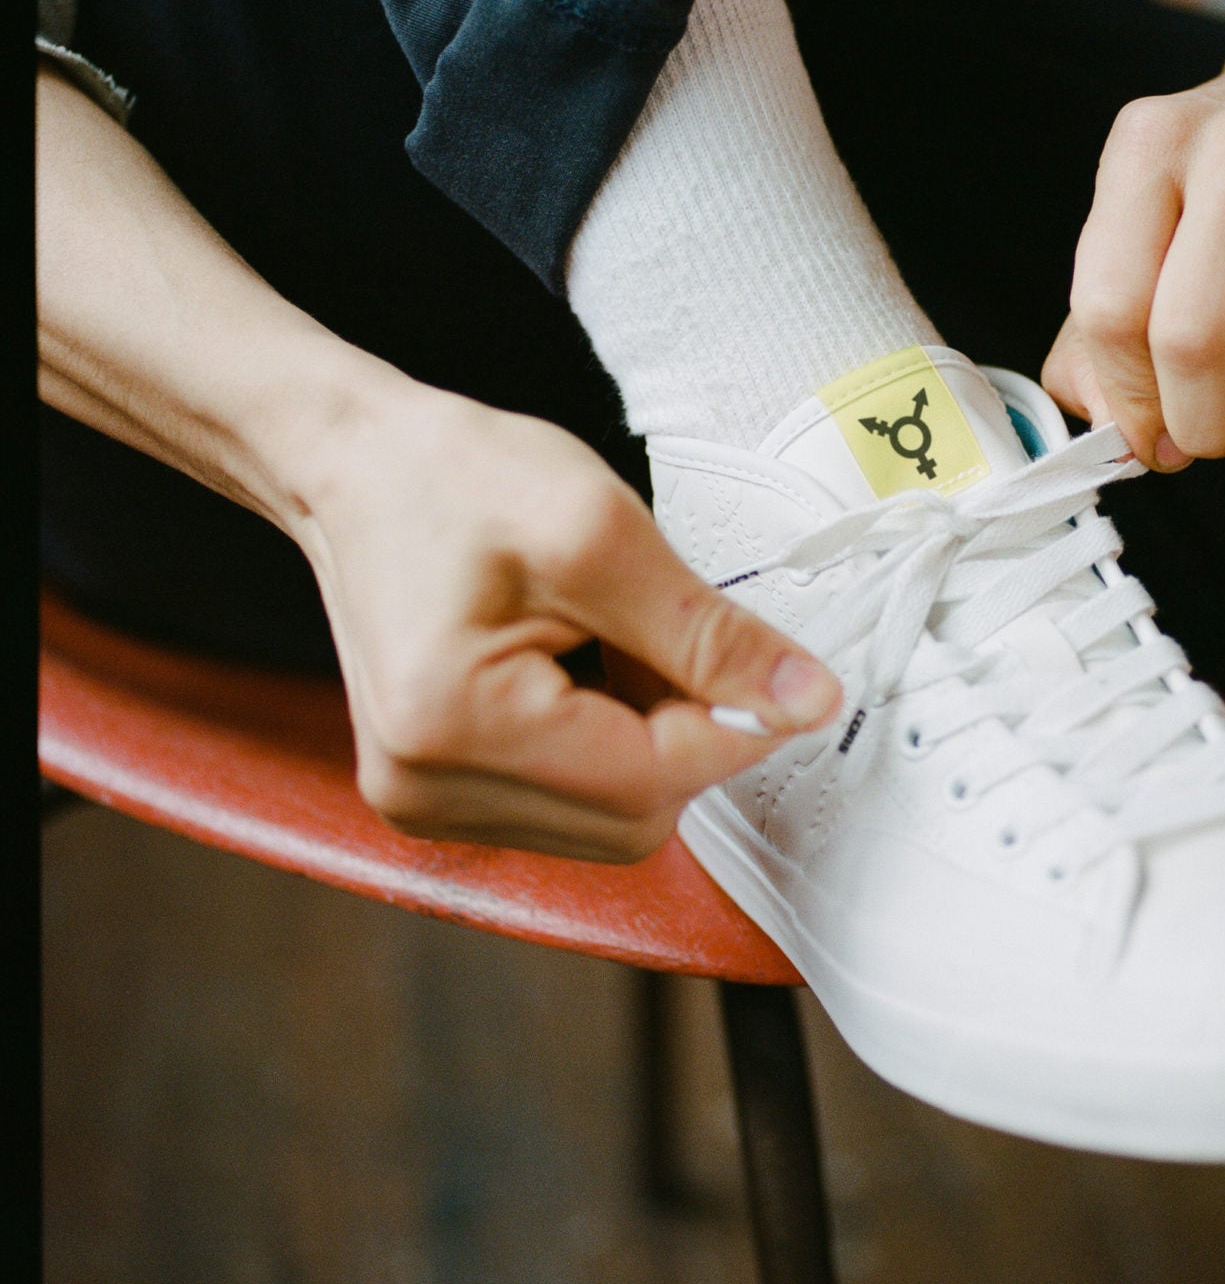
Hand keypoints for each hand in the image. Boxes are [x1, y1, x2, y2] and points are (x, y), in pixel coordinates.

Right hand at [288, 380, 839, 861]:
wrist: (357, 466)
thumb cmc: (453, 477)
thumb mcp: (601, 530)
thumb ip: (709, 634)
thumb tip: (806, 700)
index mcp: (452, 728)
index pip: (650, 780)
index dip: (738, 727)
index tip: (782, 669)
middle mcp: (425, 791)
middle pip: (634, 817)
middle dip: (684, 732)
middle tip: (658, 630)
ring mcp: (426, 804)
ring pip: (612, 818)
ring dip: (646, 738)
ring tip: (603, 639)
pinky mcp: (440, 797)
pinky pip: (573, 802)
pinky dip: (607, 743)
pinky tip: (577, 668)